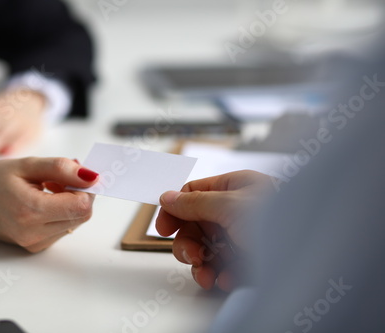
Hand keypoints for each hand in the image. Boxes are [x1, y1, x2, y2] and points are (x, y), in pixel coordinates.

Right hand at [0, 157, 98, 252]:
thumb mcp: (27, 165)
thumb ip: (61, 168)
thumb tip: (92, 176)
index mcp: (31, 211)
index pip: (83, 205)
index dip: (86, 187)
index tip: (75, 174)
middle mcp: (34, 233)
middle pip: (83, 215)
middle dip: (79, 194)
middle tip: (57, 180)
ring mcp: (35, 243)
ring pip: (76, 222)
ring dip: (70, 203)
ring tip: (46, 190)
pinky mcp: (36, 247)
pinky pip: (63, 228)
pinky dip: (61, 213)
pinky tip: (43, 202)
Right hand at [156, 170, 271, 290]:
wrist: (314, 256)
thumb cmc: (283, 219)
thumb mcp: (231, 206)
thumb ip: (196, 202)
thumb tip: (168, 196)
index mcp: (234, 187)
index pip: (193, 194)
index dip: (174, 210)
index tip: (163, 228)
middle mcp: (235, 210)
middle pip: (195, 224)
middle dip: (188, 243)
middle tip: (191, 256)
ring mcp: (241, 235)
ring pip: (205, 248)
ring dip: (200, 263)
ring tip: (206, 274)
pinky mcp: (246, 259)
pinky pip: (221, 266)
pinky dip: (218, 274)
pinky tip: (226, 279)